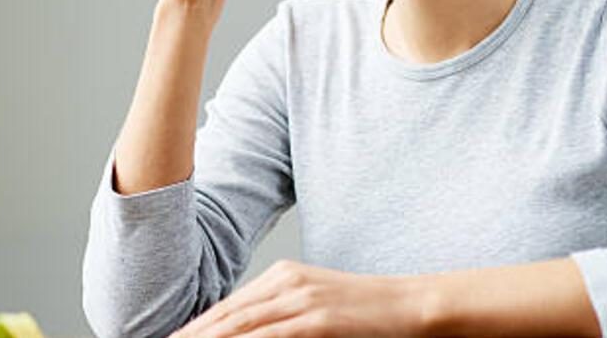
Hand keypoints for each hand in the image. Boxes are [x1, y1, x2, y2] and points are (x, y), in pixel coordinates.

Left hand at [169, 260, 435, 336]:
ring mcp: (301, 299)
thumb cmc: (366, 312)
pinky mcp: (318, 319)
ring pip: (241, 326)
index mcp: (282, 275)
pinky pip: (270, 337)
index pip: (229, 306)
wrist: (413, 303)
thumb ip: (282, 316)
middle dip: (193, 336)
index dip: (198, 327)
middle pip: (227, 315)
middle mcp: (286, 281)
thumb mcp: (317, 304)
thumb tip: (247, 331)